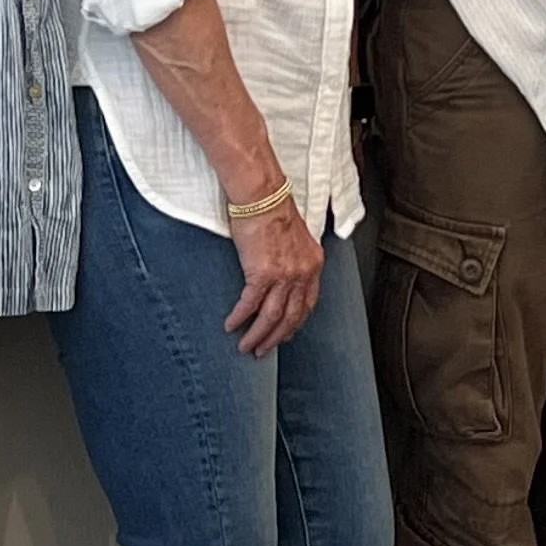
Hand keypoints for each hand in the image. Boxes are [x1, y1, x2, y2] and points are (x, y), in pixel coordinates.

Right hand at [224, 199, 322, 356]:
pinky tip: (232, 325)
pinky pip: (250, 304)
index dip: (296, 323)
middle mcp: (302, 273)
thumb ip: (294, 256)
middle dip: (277, 337)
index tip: (286, 334)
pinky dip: (241, 317)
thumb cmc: (272, 208)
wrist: (261, 195)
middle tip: (264, 349)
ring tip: (247, 346)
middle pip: (291, 316)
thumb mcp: (295, 235)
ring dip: (258, 335)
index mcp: (313, 264)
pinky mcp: (262, 273)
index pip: (308, 303)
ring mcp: (283, 275)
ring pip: (272, 316)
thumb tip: (282, 269)